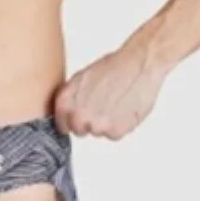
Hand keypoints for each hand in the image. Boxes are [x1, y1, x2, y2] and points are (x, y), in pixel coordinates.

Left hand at [53, 38, 168, 139]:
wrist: (138, 65)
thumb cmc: (113, 66)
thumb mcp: (82, 77)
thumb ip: (72, 98)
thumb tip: (69, 111)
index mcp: (66, 100)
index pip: (61, 123)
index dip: (71, 121)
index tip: (77, 119)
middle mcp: (78, 114)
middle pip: (79, 130)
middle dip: (88, 123)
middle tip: (101, 107)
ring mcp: (96, 125)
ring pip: (97, 132)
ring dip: (105, 123)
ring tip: (115, 103)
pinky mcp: (115, 131)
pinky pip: (113, 135)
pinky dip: (120, 126)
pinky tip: (124, 109)